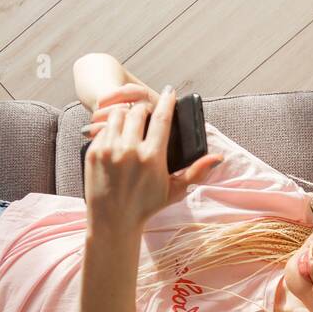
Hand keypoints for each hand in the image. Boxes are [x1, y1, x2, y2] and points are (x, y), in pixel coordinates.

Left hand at [82, 86, 222, 234]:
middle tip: (149, 113)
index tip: (169, 91)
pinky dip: (112, 128)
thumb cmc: (146, 206)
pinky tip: (117, 137)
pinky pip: (103, 128)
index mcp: (152, 157)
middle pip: (139, 111)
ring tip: (132, 123)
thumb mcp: (175, 191)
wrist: (113, 220)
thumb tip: (219, 158)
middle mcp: (130, 150)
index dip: (167, 100)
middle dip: (145, 108)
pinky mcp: (93, 152)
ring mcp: (109, 150)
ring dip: (127, 115)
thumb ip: (197, 172)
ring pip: (119, 114)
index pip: (162, 117)